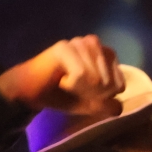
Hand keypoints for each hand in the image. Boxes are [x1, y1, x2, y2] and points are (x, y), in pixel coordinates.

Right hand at [0, 36, 124, 115]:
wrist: (30, 93)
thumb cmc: (61, 95)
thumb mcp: (90, 104)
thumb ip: (108, 105)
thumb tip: (118, 108)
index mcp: (104, 54)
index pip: (120, 84)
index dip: (103, 97)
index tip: (84, 92)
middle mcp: (94, 43)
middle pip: (110, 83)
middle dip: (92, 94)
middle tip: (73, 87)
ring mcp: (79, 43)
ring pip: (97, 79)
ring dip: (80, 90)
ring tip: (66, 83)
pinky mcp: (64, 47)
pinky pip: (81, 74)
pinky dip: (71, 85)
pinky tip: (60, 79)